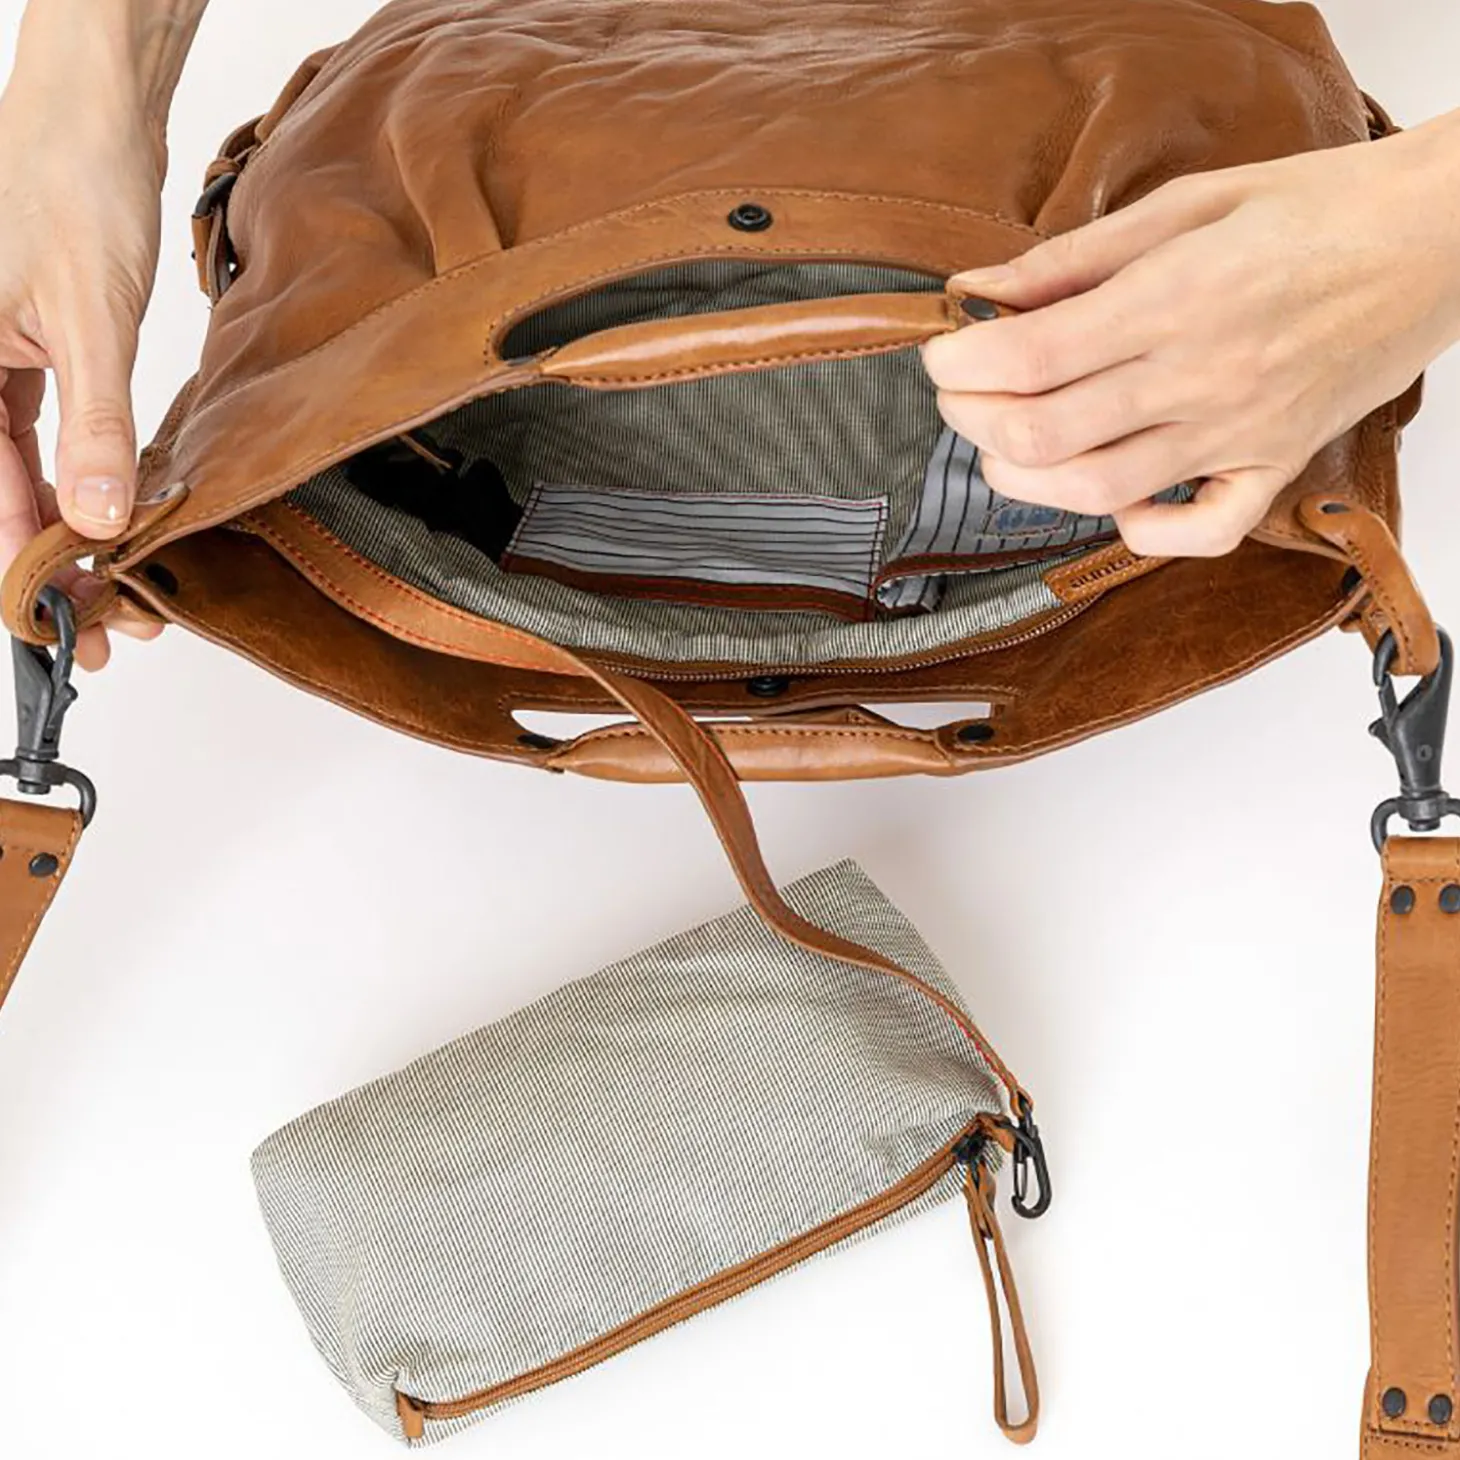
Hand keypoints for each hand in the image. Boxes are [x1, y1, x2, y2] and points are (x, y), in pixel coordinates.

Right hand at [0, 48, 167, 667]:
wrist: (93, 115)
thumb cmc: (72, 187)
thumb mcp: (90, 321)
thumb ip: (93, 427)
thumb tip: (99, 520)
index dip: (21, 571)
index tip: (64, 628)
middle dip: (52, 565)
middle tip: (108, 629)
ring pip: (20, 471)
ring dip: (69, 529)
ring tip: (121, 587)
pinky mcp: (28, 350)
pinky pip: (40, 433)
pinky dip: (79, 476)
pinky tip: (112, 515)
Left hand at [922, 112, 1459, 556]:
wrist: (1439, 236)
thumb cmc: (1315, 208)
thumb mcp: (1189, 202)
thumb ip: (1074, 257)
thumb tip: (981, 291)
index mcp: (1175, 298)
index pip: (1030, 359)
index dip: (961, 365)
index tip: (944, 352)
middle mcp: (1201, 376)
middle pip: (1044, 433)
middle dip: (972, 419)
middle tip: (962, 394)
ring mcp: (1239, 430)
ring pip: (1100, 492)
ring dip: (1026, 480)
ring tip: (1005, 445)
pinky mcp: (1275, 464)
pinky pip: (1203, 531)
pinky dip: (1144, 533)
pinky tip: (1114, 505)